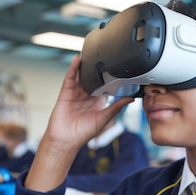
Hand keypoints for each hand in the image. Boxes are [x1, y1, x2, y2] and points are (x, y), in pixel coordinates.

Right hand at [25, 55, 132, 191]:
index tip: (119, 69)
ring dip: (86, 66)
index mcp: (97, 103)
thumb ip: (116, 107)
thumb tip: (130, 99)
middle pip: (93, 79)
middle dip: (98, 69)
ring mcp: (76, 94)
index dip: (110, 78)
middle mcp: (87, 97)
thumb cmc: (83, 134)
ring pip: (81, 76)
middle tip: (105, 56)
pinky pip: (70, 78)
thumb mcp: (104, 119)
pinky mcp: (66, 93)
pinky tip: (78, 60)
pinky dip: (73, 69)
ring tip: (92, 53)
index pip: (105, 87)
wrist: (64, 141)